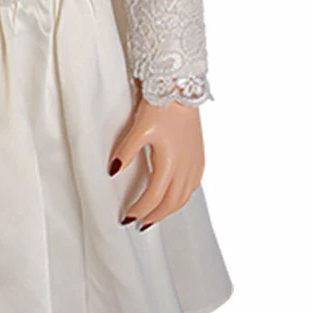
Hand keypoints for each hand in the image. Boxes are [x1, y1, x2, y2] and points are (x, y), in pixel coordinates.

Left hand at [108, 95, 204, 227]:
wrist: (182, 89)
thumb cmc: (160, 107)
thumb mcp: (138, 129)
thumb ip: (125, 152)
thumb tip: (113, 171)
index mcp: (169, 164)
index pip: (153, 197)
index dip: (140, 210)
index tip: (127, 218)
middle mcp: (186, 168)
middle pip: (171, 203)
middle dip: (154, 216)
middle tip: (140, 224)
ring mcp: (195, 164)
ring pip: (184, 197)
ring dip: (169, 209)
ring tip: (154, 215)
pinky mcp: (200, 158)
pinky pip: (193, 186)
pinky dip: (182, 197)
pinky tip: (174, 195)